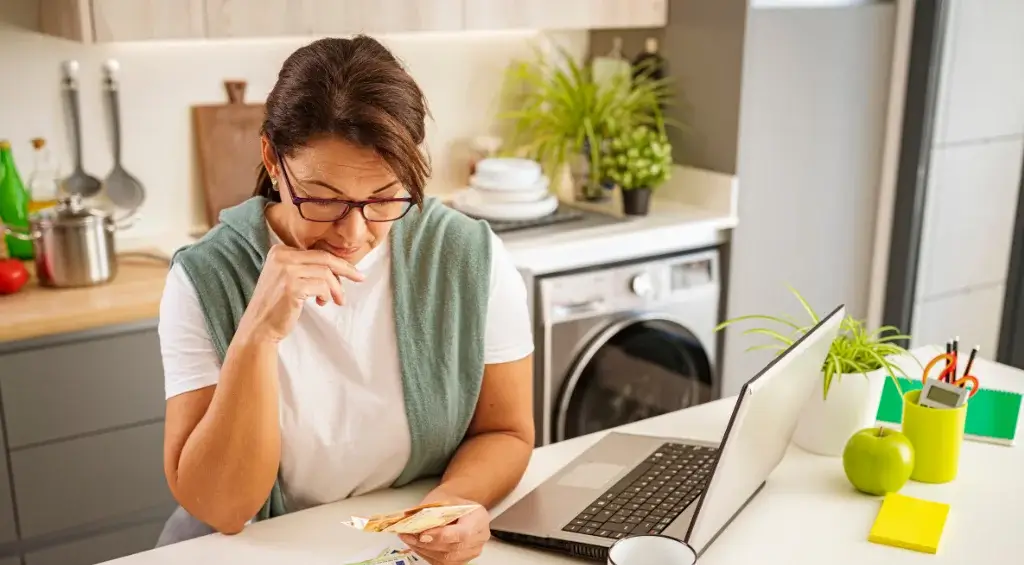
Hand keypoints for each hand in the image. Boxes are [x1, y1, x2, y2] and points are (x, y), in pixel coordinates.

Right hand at [237, 244, 363, 342]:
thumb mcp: (288, 278)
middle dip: (346, 269)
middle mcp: (282, 256)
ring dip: (336, 288)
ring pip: (326, 273)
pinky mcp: (292, 286)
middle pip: (324, 258)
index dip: (336, 263)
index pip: (317, 252)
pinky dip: (327, 295)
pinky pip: (322, 286)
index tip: (351, 272)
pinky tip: (322, 303)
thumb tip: (338, 266)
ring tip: (336, 300)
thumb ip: (306, 268)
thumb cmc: (277, 305)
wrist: (259, 327)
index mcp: (280, 251)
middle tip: (360, 278)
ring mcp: (286, 271)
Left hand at [399, 493, 490, 564]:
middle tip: (408, 535)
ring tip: (408, 539)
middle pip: (453, 548)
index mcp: (479, 518)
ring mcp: (471, 552)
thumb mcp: (443, 498)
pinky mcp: (461, 560)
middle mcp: (480, 538)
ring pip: (446, 558)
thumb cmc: (452, 502)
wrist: (459, 508)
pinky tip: (416, 545)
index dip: (442, 536)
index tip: (423, 534)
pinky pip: (442, 562)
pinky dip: (426, 554)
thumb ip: (431, 510)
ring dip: (424, 550)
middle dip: (428, 543)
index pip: (463, 532)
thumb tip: (411, 520)